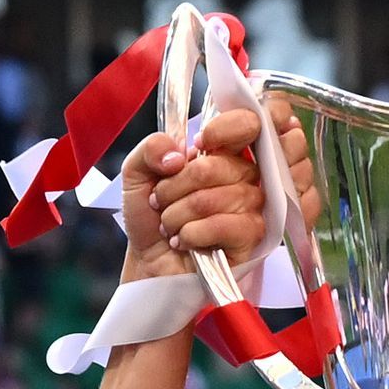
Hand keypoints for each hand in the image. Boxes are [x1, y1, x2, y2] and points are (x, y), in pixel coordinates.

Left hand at [120, 112, 265, 279]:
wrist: (149, 263)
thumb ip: (150, 149)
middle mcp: (243, 176)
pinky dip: (193, 233)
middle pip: (212, 167)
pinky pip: (226, 225)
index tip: (188, 151)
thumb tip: (177, 156)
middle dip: (173, 189)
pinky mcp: (251, 237)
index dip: (222, 129)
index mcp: (223, 152)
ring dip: (178, 215)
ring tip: (169, 226)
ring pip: (214, 198)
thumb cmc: (151, 218)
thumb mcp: (137, 174)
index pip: (246, 125)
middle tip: (161, 204)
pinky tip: (184, 240)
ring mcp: (251, 206)